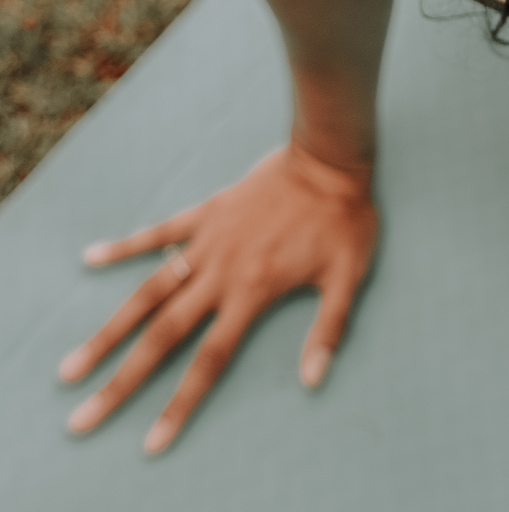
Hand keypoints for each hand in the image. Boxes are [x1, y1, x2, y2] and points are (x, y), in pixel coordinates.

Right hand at [58, 142, 376, 452]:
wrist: (329, 157)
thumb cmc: (344, 219)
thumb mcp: (348, 276)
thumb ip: (328, 329)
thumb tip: (312, 381)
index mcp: (252, 291)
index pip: (209, 361)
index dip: (180, 403)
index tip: (150, 441)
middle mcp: (220, 271)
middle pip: (161, 335)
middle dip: (121, 379)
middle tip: (82, 416)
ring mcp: (208, 240)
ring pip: (147, 291)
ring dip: (109, 329)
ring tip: (71, 363)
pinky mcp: (206, 212)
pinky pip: (158, 232)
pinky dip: (124, 246)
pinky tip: (89, 257)